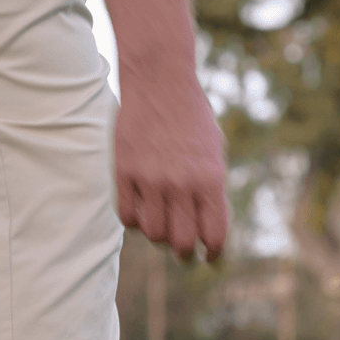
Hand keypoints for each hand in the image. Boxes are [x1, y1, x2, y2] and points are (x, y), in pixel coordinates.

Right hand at [114, 76, 227, 260]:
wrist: (160, 82)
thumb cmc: (192, 119)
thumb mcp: (214, 152)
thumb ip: (212, 191)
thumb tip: (206, 229)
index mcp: (209, 178)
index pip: (213, 233)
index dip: (212, 252)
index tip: (208, 257)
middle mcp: (181, 182)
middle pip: (181, 242)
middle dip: (183, 252)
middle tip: (182, 251)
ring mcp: (150, 178)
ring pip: (153, 234)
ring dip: (158, 235)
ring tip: (161, 225)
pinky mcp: (125, 172)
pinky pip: (128, 217)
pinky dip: (135, 221)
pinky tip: (141, 210)